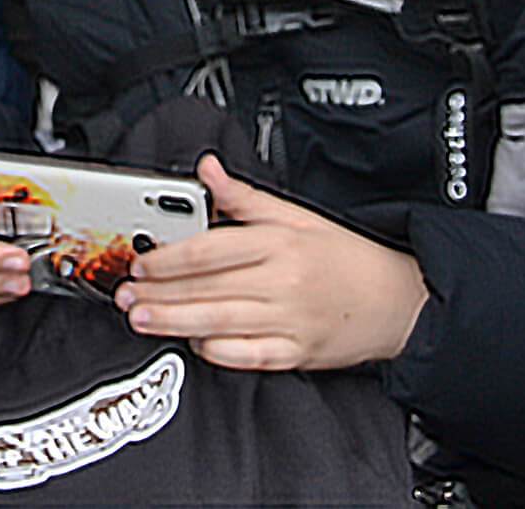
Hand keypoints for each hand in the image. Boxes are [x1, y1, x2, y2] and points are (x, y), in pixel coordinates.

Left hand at [113, 153, 428, 370]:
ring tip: (141, 319)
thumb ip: (245, 198)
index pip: (212, 249)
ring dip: (174, 323)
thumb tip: (207, 169)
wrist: (399, 301)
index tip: (142, 261)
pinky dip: (217, 353)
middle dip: (159, 294)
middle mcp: (282, 282)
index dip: (170, 257)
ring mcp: (289, 320)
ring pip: (220, 323)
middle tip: (125, 296)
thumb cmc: (346, 257)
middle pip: (208, 288)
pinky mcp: (297, 353)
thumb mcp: (297, 216)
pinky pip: (248, 356)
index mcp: (279, 243)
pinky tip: (192, 345)